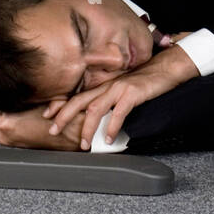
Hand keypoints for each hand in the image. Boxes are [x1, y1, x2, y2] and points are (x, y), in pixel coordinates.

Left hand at [0, 101, 84, 150]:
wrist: (67, 134)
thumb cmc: (54, 117)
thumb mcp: (35, 101)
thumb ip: (18, 98)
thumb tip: (7, 93)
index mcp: (9, 124)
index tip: (0, 98)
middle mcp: (7, 136)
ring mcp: (11, 143)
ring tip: (4, 114)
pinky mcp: (17, 146)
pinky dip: (0, 130)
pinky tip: (11, 122)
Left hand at [42, 43, 198, 149]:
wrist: (165, 68)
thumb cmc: (144, 81)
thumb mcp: (122, 90)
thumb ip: (110, 101)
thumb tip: (100, 119)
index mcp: (103, 85)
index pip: (77, 95)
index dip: (60, 104)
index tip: (47, 115)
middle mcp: (107, 86)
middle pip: (79, 101)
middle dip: (63, 116)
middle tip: (53, 130)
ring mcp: (119, 88)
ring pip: (95, 108)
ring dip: (87, 128)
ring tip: (84, 144)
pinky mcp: (132, 93)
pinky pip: (119, 112)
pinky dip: (112, 126)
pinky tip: (110, 138)